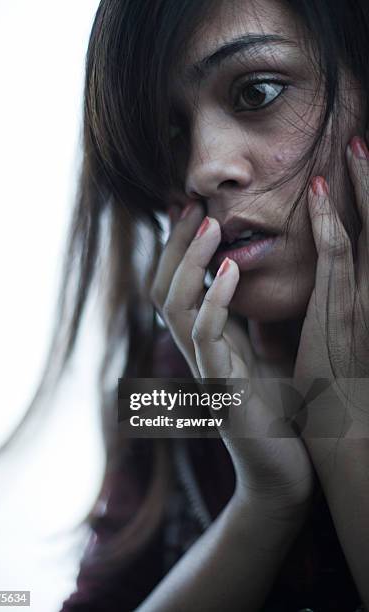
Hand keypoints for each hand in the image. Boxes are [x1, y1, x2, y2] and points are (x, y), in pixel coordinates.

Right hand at [150, 201, 313, 517]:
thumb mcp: (264, 352)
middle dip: (174, 243)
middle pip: (163, 287)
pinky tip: (233, 270)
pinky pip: (206, 336)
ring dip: (189, 261)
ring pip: (175, 305)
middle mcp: (197, 350)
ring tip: (209, 224)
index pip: (177, 282)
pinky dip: (215, 299)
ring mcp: (204, 368)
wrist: (284, 469)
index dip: (178, 244)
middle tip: (191, 201)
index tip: (192, 205)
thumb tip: (250, 278)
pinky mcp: (221, 388)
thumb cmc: (280, 411)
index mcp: (207, 338)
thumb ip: (250, 318)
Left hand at [294, 135, 368, 437]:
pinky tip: (316, 191)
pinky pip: (337, 254)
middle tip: (368, 140)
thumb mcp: (356, 336)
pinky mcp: (340, 311)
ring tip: (354, 144)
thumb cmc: (350, 386)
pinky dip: (329, 219)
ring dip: (364, 184)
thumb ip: (349, 300)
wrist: (351, 434)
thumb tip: (336, 277)